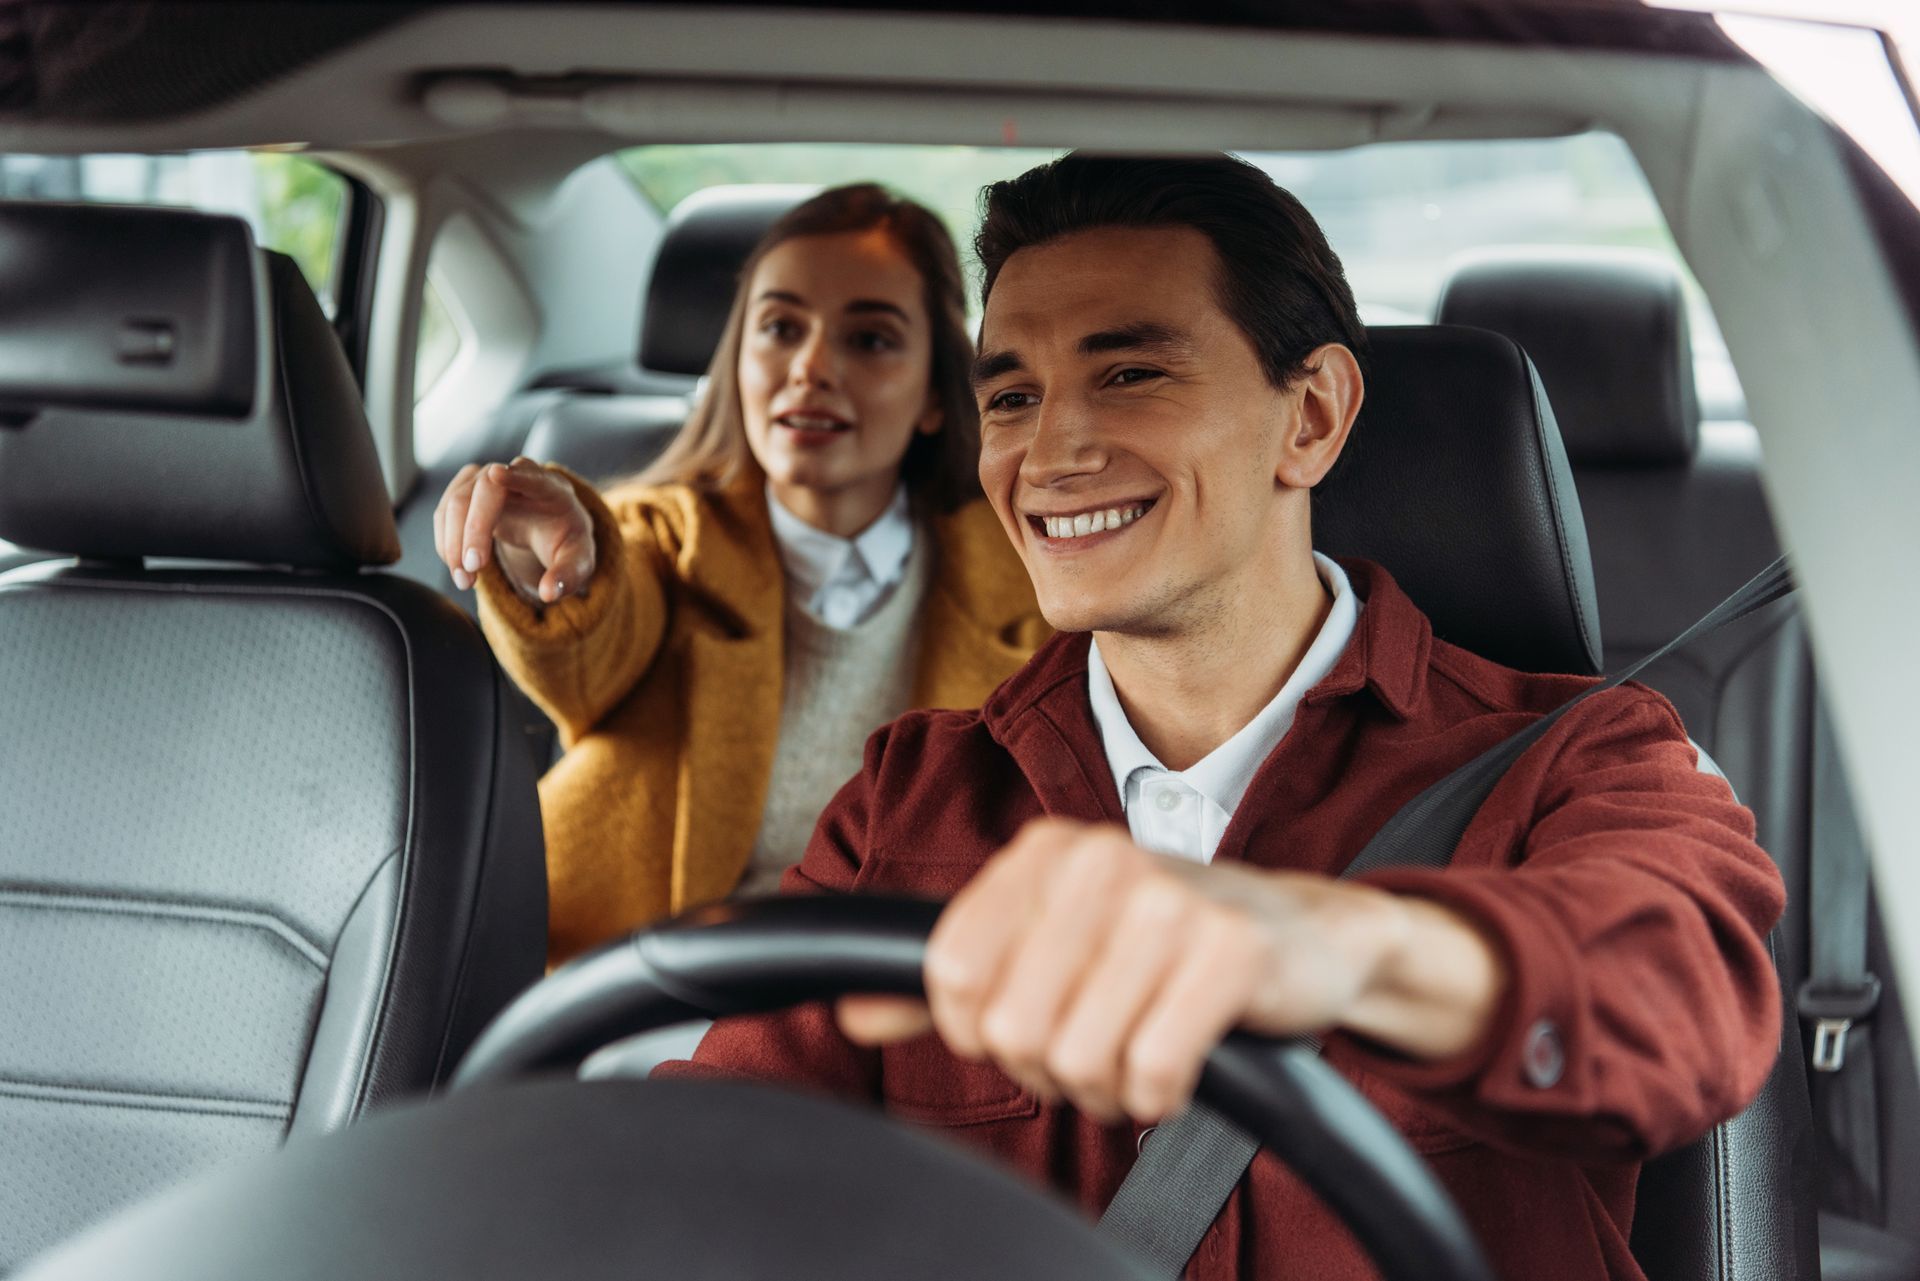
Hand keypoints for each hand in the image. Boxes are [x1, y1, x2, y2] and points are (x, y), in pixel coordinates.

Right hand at [434, 457, 594, 601]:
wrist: (548, 526)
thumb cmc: (564, 540)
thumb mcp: (578, 561)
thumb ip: (568, 576)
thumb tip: (549, 593)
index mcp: (551, 488)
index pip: (533, 476)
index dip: (516, 476)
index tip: (497, 475)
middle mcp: (515, 475)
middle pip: (486, 488)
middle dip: (476, 528)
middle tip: (474, 568)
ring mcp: (486, 480)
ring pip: (457, 500)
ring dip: (454, 542)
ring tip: (465, 580)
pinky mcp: (465, 492)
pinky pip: (445, 513)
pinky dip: (446, 542)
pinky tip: (458, 568)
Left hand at [837, 819, 1503, 1124]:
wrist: (1305, 933)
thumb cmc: (1163, 943)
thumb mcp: (1053, 941)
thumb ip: (948, 980)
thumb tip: (848, 1014)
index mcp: (1044, 851)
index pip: (951, 974)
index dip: (982, 1029)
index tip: (1034, 1019)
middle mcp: (1100, 861)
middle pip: (1012, 1028)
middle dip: (1052, 1064)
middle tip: (1100, 1039)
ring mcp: (1169, 901)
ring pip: (1077, 1057)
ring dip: (1108, 1085)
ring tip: (1140, 1048)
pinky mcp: (1229, 954)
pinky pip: (1150, 1071)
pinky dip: (1160, 1092)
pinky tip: (1181, 1062)